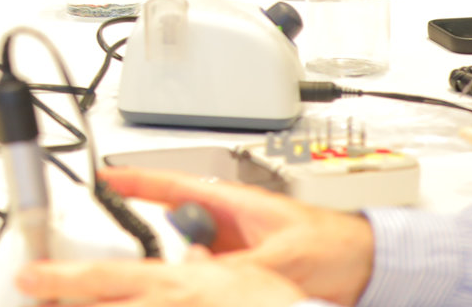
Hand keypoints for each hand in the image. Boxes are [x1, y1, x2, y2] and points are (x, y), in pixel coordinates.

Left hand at [16, 248, 304, 306]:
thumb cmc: (272, 302)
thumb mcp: (237, 273)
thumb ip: (207, 264)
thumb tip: (196, 256)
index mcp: (171, 285)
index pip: (100, 277)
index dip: (59, 277)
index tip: (29, 275)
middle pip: (97, 304)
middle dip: (59, 300)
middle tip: (32, 295)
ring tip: (59, 304)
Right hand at [97, 168, 373, 304]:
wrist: (372, 269)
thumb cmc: (337, 244)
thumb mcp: (282, 257)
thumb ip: (238, 265)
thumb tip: (200, 273)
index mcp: (232, 202)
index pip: (169, 184)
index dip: (131, 180)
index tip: (100, 178)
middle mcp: (227, 223)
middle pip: (169, 227)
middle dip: (144, 240)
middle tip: (116, 252)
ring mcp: (233, 249)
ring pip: (185, 258)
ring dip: (176, 271)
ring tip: (167, 282)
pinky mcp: (242, 275)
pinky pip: (205, 279)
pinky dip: (195, 287)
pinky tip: (188, 293)